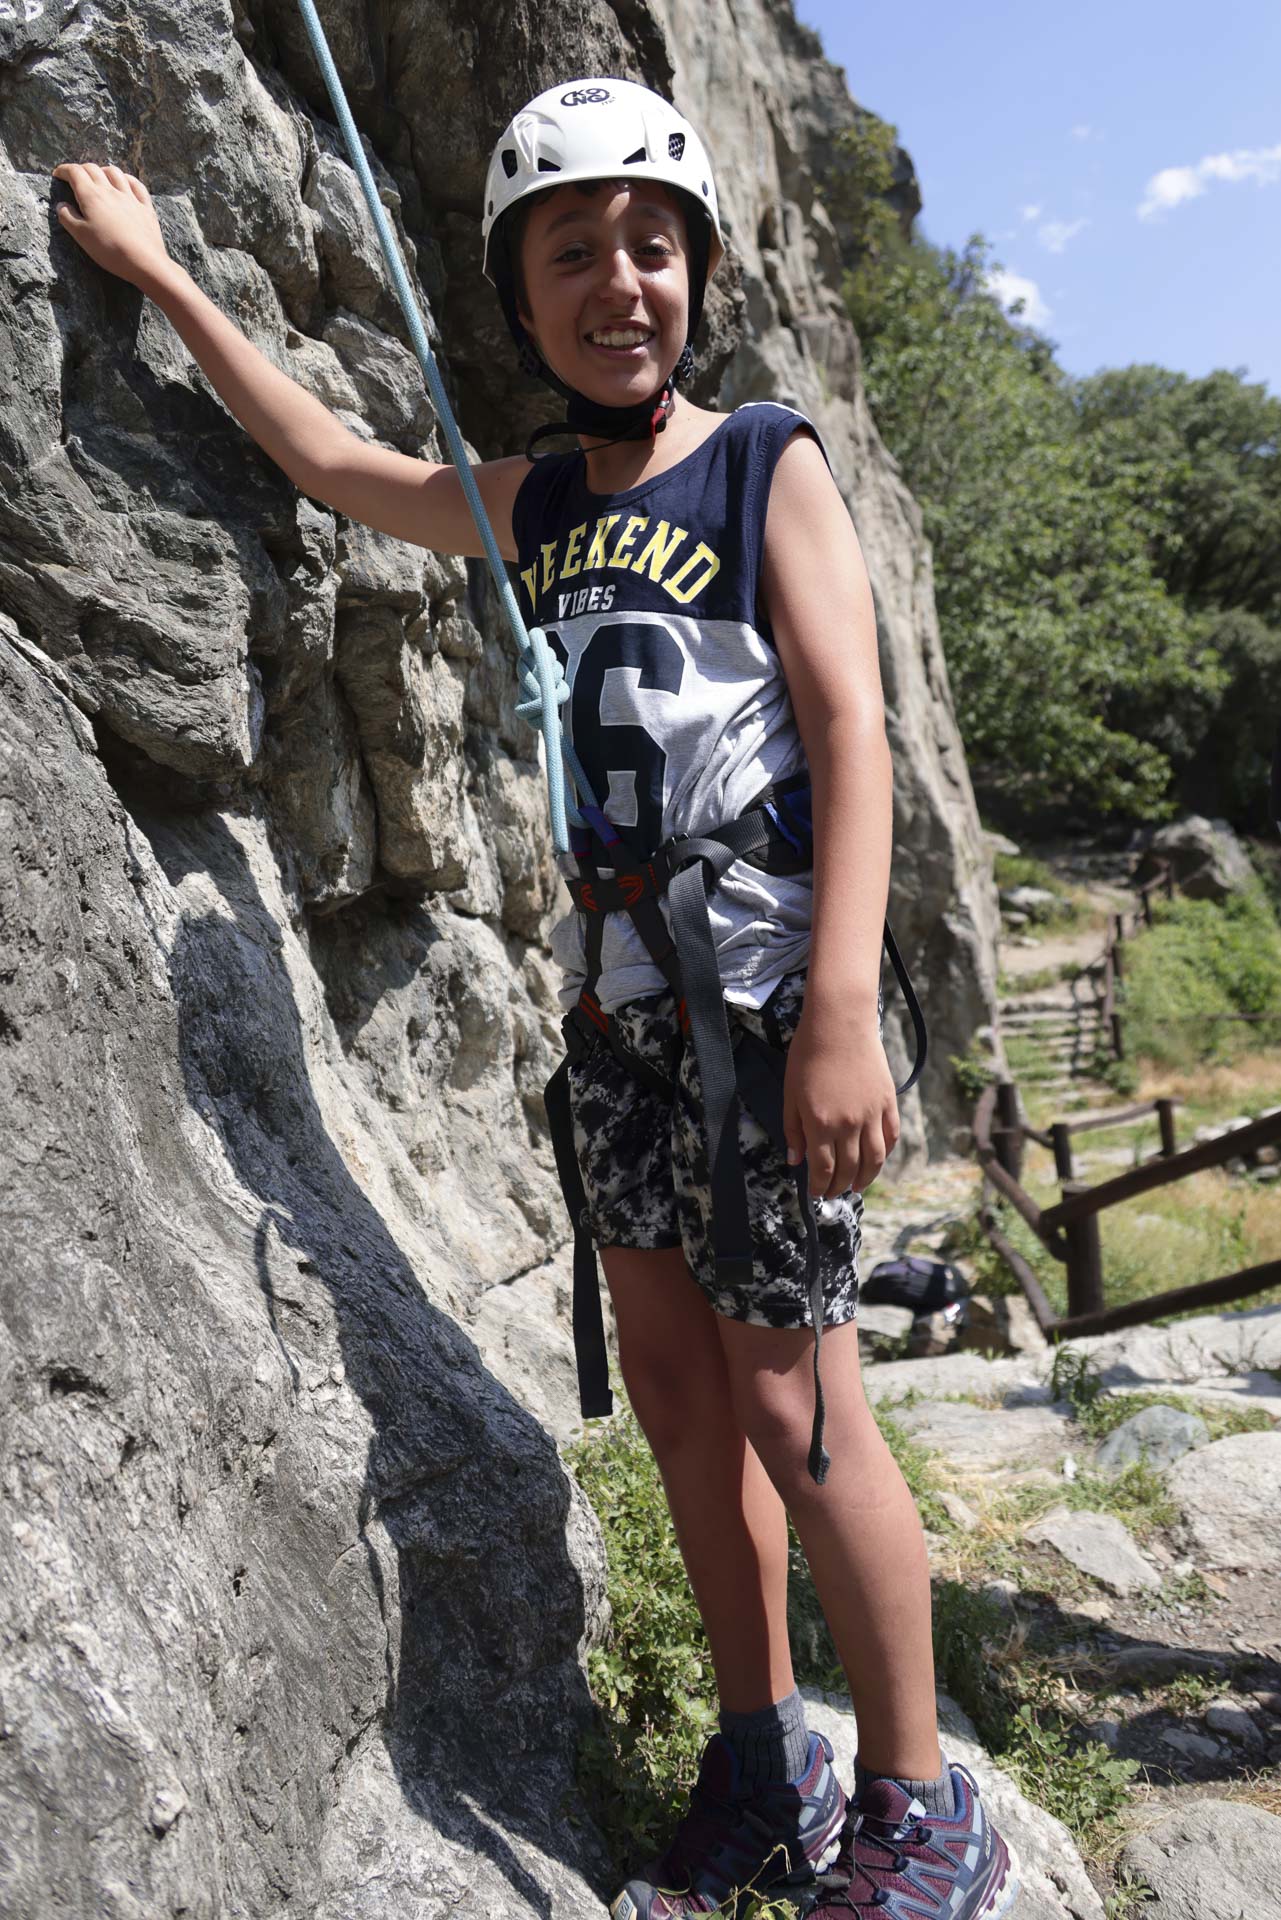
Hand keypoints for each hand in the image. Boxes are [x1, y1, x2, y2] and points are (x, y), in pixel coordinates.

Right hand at [51, 162, 171, 289]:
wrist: (144, 261)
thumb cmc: (109, 250)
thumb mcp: (81, 236)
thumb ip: (68, 218)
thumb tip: (61, 205)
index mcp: (91, 196)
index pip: (75, 172)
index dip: (64, 170)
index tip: (58, 174)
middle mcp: (110, 191)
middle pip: (93, 169)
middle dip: (81, 169)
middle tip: (75, 177)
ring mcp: (130, 197)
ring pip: (114, 172)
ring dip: (103, 170)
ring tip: (99, 177)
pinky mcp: (145, 207)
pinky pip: (137, 185)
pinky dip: (127, 179)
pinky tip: (125, 183)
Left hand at [782, 1002, 899, 1199]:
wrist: (840, 1024)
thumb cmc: (808, 1055)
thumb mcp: (791, 1093)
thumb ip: (794, 1130)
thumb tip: (796, 1160)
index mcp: (821, 1124)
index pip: (823, 1169)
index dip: (819, 1186)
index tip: (816, 1193)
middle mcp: (849, 1125)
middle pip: (849, 1169)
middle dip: (839, 1186)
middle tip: (833, 1193)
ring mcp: (872, 1115)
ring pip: (874, 1159)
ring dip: (866, 1178)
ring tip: (857, 1186)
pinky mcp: (888, 1102)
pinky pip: (891, 1137)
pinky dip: (885, 1154)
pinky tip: (877, 1160)